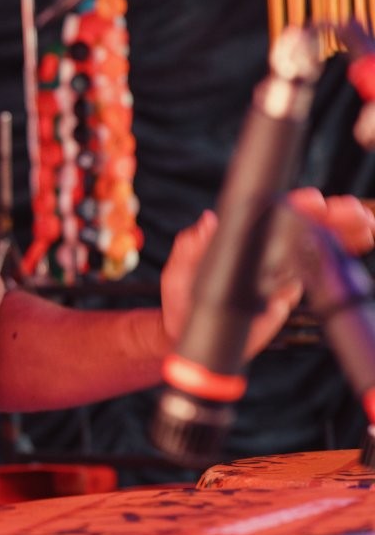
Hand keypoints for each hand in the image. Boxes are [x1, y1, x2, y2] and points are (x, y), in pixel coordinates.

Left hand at [160, 189, 374, 356]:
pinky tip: (352, 251)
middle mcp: (261, 253)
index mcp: (239, 240)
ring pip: (314, 251)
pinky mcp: (283, 296)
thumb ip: (190, 248)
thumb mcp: (179, 272)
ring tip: (364, 228)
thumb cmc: (181, 299)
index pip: (271, 216)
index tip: (314, 201)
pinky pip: (311, 280)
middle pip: (301, 230)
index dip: (294, 206)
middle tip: (354, 213)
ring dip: (341, 237)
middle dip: (331, 218)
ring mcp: (276, 274)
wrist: (187, 334)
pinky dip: (334, 267)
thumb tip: (205, 223)